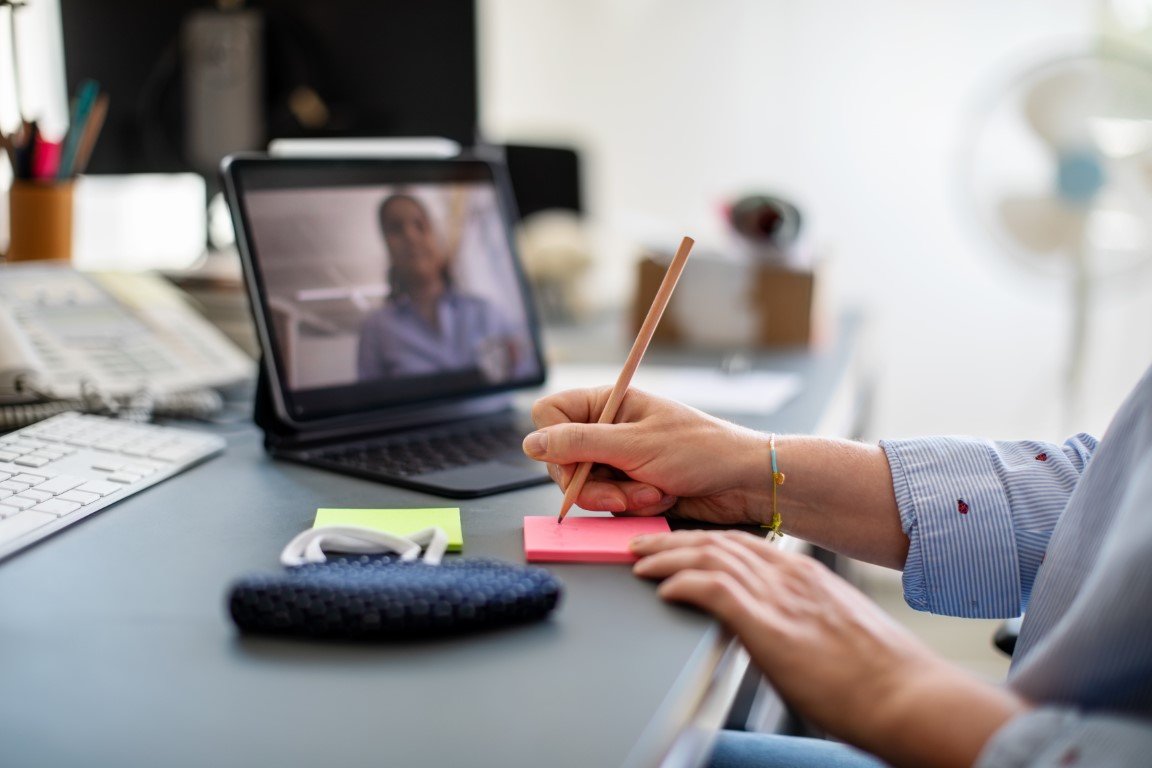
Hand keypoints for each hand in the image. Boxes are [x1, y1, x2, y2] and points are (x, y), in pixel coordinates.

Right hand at [522, 387, 772, 524]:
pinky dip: (633, 506)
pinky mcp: (629, 486)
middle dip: (592, 484)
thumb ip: (579, 444)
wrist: (744, 482)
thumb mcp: (636, 444)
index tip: (575, 462)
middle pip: (562, 460)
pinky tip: (660, 499)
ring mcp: (618, 459)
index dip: (555, 442)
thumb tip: (531, 443)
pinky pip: (609, 503)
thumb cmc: (702, 450)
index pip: (550, 415)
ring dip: (618, 498)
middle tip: (621, 493)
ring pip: (585, 487)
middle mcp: (608, 428)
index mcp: (608, 402)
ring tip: (653, 493)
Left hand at [630, 530, 1026, 766]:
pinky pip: (714, 590)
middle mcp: (790, 576)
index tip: (676, 543)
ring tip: (640, 563)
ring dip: (668, 558)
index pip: (741, 542)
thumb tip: (774, 630)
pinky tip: (664, 591)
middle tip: (642, 546)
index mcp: (806, 574)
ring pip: (709, 558)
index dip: (701, 539)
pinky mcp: (770, 624)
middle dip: (674, 542)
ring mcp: (779, 597)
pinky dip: (683, 585)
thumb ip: (800, 618)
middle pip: (718, 542)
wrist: (908, 697)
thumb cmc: (880, 676)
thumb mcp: (834, 631)